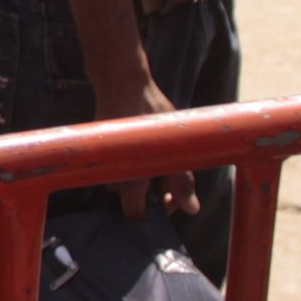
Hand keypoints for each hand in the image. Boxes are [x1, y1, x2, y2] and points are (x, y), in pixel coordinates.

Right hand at [93, 71, 189, 214]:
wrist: (122, 84)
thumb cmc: (149, 113)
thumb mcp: (174, 148)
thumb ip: (182, 181)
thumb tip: (192, 210)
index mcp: (129, 182)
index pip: (136, 216)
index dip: (157, 213)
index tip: (173, 200)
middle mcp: (113, 177)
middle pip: (133, 200)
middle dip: (154, 193)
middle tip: (172, 175)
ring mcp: (108, 165)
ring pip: (129, 184)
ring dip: (146, 178)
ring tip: (162, 159)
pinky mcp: (108, 153)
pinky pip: (123, 169)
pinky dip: (138, 165)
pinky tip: (150, 149)